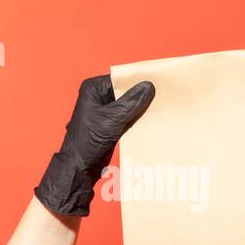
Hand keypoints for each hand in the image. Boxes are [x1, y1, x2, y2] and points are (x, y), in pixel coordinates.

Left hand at [35, 74, 154, 216]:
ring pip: (129, 104)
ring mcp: (105, 110)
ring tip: (160, 107)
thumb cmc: (89, 140)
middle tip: (163, 95)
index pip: (120, 78)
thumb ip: (132, 102)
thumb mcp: (113, 118)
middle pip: (126, 91)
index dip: (138, 80)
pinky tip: (152, 120)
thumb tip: (149, 86)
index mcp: (93, 89)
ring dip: (142, 108)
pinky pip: (129, 116)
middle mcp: (98, 96)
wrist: (81, 165)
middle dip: (142, 95)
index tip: (158, 81)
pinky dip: (139, 118)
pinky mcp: (111, 123)